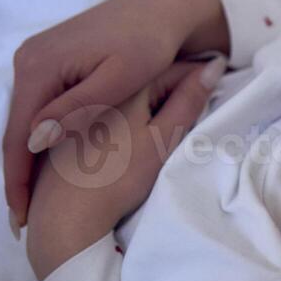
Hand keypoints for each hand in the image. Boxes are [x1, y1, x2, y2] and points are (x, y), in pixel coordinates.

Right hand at [4, 0, 230, 230]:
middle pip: (15, 130)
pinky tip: (46, 168)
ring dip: (26, 161)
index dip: (18, 180)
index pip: (18, 136)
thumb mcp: (120, 79)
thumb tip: (35, 141)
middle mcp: (28, 60)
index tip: (24, 218)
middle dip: (18, 177)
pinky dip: (40, 139)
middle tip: (22, 222)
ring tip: (31, 204)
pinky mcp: (48, 62)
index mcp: (40, 66)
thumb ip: (78, 109)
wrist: (160, 7)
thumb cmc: (149, 42)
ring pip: (25, 122)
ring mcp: (35, 59)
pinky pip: (38, 109)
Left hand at [25, 58, 217, 280]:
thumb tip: (214, 65)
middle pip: (147, 79)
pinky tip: (123, 138)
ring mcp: (79, 103)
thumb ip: (188, 101)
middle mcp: (99, 85)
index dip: (197, 81)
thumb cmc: (120, 178)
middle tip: (187, 113)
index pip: (175, 69)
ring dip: (145, 101)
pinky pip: (103, 106)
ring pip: (125, 93)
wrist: (66, 214)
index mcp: (125, 84)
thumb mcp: (162, 139)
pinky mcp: (66, 122)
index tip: (210, 93)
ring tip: (156, 127)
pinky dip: (120, 113)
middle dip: (170, 89)